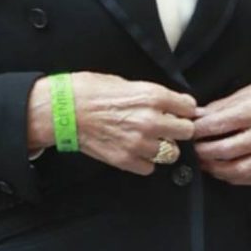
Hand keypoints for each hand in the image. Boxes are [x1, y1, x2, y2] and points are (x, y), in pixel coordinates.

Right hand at [27, 71, 198, 175]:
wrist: (61, 110)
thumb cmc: (88, 91)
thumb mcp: (125, 82)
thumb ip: (150, 96)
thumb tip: (169, 104)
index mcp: (152, 96)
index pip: (189, 108)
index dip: (184, 110)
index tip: (179, 112)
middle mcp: (151, 121)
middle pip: (186, 132)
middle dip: (178, 129)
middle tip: (166, 127)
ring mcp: (140, 143)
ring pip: (171, 153)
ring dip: (163, 147)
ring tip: (149, 140)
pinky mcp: (126, 160)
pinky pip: (150, 168)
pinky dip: (145, 161)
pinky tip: (135, 151)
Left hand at [192, 68, 250, 184]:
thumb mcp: (250, 90)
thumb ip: (222, 106)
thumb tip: (196, 116)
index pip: (217, 126)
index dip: (197, 130)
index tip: (187, 131)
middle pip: (224, 151)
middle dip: (202, 152)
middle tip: (192, 149)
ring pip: (238, 170)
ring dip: (216, 169)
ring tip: (205, 162)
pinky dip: (235, 178)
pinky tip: (225, 171)